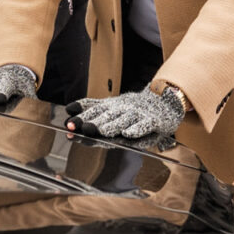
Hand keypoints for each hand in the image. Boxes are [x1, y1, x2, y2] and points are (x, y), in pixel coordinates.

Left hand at [68, 88, 184, 140]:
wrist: (165, 100)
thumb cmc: (135, 107)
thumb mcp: (113, 105)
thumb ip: (92, 107)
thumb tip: (69, 108)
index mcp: (113, 106)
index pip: (96, 111)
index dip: (83, 117)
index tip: (69, 125)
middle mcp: (124, 109)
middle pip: (108, 116)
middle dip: (94, 122)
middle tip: (82, 128)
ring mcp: (139, 114)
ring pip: (124, 120)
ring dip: (113, 126)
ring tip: (101, 131)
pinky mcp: (153, 121)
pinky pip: (144, 125)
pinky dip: (136, 129)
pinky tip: (128, 134)